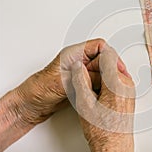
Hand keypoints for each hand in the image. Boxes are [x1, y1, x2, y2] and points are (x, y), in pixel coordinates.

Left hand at [15, 38, 129, 124]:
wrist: (31, 104)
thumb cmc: (38, 90)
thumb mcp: (62, 83)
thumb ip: (84, 78)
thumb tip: (102, 77)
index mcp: (73, 55)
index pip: (99, 46)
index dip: (111, 55)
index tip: (118, 67)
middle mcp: (79, 62)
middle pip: (103, 59)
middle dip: (113, 68)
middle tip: (120, 80)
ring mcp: (81, 73)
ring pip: (103, 72)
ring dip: (109, 79)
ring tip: (115, 88)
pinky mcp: (82, 83)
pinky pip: (98, 83)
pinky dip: (104, 88)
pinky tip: (105, 94)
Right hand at [71, 46, 134, 151]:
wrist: (113, 144)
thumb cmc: (102, 129)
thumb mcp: (84, 103)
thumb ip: (80, 80)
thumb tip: (78, 66)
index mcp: (117, 83)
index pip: (107, 55)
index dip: (93, 58)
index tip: (85, 66)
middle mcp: (127, 83)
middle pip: (111, 62)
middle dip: (96, 68)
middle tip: (86, 83)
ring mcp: (129, 89)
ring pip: (113, 70)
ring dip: (101, 75)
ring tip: (92, 92)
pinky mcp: (129, 94)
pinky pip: (117, 80)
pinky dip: (106, 82)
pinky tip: (99, 96)